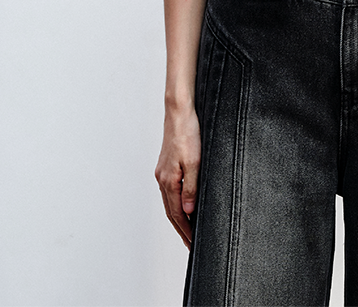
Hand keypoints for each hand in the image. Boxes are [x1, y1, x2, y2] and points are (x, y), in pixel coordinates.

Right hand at [155, 105, 201, 248]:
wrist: (179, 112)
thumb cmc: (188, 133)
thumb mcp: (195, 162)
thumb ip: (191, 189)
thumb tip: (187, 212)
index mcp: (169, 180)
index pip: (176, 214)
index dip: (185, 230)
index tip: (192, 244)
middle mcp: (162, 179)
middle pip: (170, 211)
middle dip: (181, 229)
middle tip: (190, 245)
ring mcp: (162, 172)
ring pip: (169, 202)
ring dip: (178, 218)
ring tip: (187, 230)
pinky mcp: (166, 165)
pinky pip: (169, 191)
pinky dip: (175, 203)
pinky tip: (182, 205)